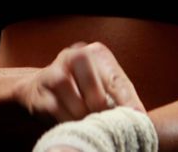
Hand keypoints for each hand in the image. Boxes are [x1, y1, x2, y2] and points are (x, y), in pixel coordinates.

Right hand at [13, 41, 145, 124]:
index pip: (117, 80)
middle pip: (94, 88)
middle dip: (101, 110)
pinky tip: (73, 124)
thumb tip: (137, 118)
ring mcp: (53, 72)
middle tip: (107, 124)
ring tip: (88, 123)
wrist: (39, 88)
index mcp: (96, 54)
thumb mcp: (101, 86)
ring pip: (73, 98)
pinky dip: (67, 120)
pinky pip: (56, 110)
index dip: (128, 102)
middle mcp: (74, 56)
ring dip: (83, 116)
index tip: (138, 119)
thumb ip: (117, 97)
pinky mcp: (39, 92)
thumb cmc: (79, 90)